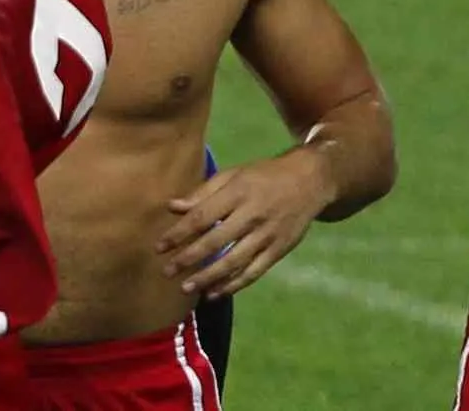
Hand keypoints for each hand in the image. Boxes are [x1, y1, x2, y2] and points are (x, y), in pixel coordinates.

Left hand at [155, 149, 333, 298]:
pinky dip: (233, 284)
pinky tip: (214, 292)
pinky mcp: (279, 250)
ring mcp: (268, 235)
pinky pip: (254, 272)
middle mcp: (253, 215)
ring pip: (234, 262)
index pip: (202, 217)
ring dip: (208, 278)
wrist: (310, 181)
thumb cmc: (263, 176)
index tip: (159, 247)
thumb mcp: (234, 175)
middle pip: (215, 242)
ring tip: (186, 288)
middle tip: (166, 272)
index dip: (178, 233)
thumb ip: (203, 193)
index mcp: (238, 193)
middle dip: (188, 259)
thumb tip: (171, 207)